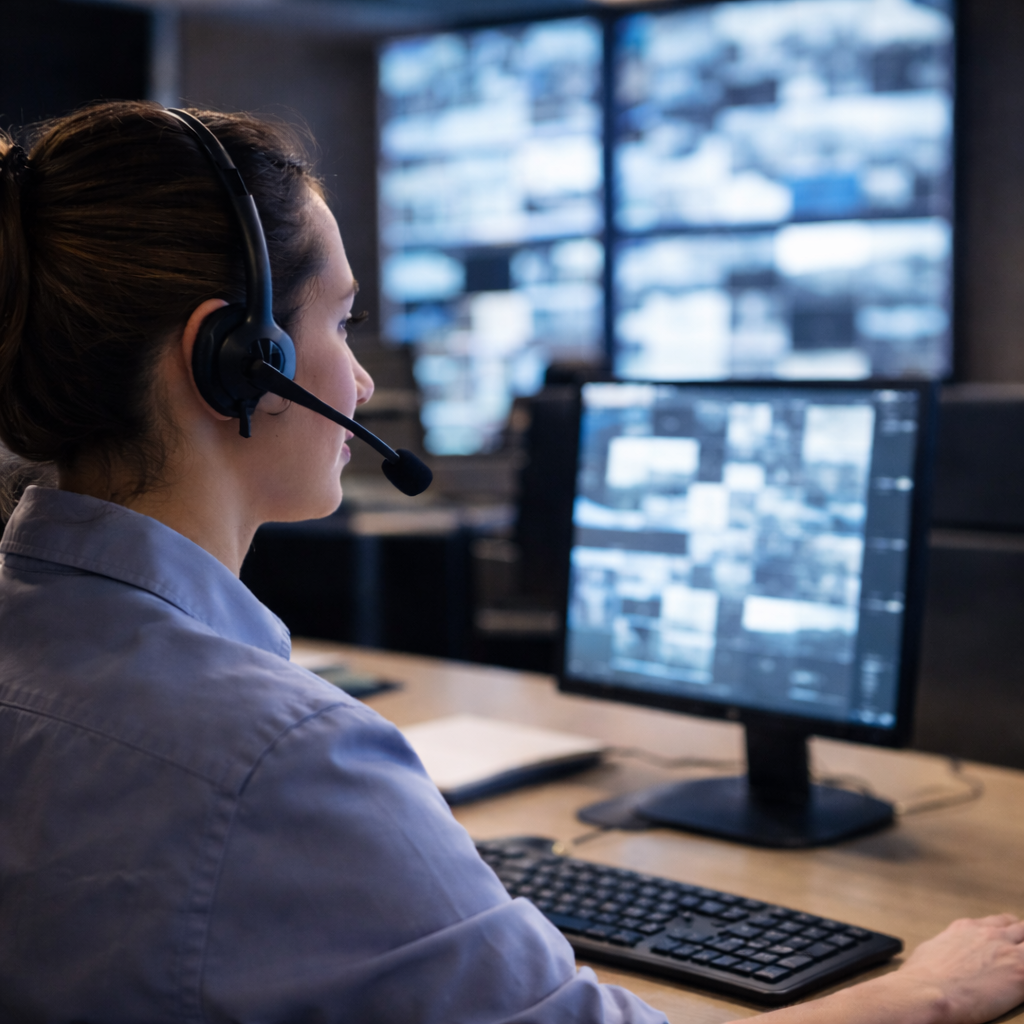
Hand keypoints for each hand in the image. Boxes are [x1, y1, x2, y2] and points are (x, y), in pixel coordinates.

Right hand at [896, 914, 1023, 1023]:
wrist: (928, 991)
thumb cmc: (923, 977)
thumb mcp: (932, 949)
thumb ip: (947, 945)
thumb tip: (946, 952)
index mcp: (966, 928)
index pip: (997, 922)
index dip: (1006, 931)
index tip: (1008, 941)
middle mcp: (988, 934)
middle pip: (1019, 926)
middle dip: (1023, 936)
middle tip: (1020, 951)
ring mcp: (1006, 950)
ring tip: (1020, 965)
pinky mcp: (1019, 971)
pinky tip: (1023, 981)